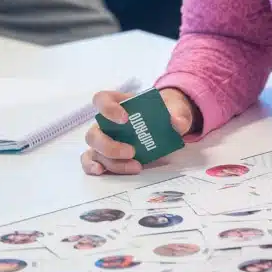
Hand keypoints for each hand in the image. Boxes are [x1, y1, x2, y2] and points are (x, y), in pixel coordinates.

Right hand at [81, 87, 195, 175]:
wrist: (168, 126)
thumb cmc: (165, 113)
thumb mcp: (175, 110)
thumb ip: (178, 115)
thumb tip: (177, 123)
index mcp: (118, 103)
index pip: (102, 100)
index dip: (108, 109)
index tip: (124, 119)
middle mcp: (106, 122)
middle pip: (94, 132)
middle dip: (110, 145)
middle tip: (132, 151)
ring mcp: (104, 139)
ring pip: (95, 150)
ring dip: (111, 161)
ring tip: (135, 166)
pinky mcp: (106, 155)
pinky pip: (93, 161)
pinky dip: (93, 166)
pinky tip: (101, 171)